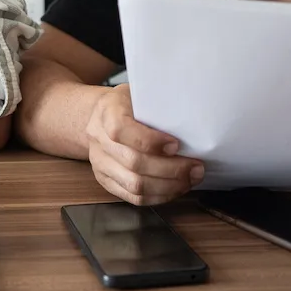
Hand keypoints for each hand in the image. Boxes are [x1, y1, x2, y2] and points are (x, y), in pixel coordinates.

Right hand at [85, 83, 203, 205]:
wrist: (94, 117)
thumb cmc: (124, 104)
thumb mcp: (137, 94)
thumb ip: (157, 106)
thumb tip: (190, 122)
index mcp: (107, 112)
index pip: (122, 130)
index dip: (151, 141)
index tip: (176, 144)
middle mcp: (99, 140)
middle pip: (134, 162)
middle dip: (171, 169)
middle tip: (196, 168)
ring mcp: (100, 163)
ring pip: (135, 185)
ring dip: (168, 186)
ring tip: (190, 179)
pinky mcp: (105, 181)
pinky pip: (133, 197)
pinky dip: (158, 196)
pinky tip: (175, 189)